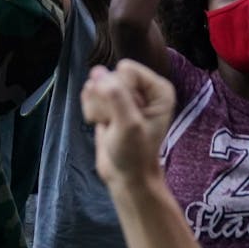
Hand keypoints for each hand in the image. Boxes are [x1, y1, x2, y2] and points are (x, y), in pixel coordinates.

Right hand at [81, 59, 176, 190]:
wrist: (126, 176)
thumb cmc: (134, 154)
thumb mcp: (128, 126)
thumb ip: (115, 97)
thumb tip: (97, 72)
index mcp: (158, 88)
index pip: (126, 70)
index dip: (120, 94)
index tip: (127, 117)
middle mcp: (143, 87)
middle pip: (109, 77)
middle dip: (107, 103)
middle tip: (117, 125)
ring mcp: (125, 93)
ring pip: (97, 85)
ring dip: (98, 109)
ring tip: (111, 126)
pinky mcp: (109, 101)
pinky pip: (90, 93)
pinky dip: (91, 111)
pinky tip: (103, 125)